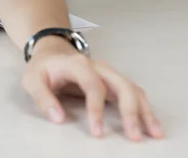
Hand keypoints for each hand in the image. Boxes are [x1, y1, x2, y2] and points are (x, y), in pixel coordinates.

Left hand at [21, 37, 163, 141]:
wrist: (52, 51)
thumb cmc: (43, 66)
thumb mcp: (32, 80)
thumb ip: (43, 98)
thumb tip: (58, 118)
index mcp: (78, 64)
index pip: (93, 85)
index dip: (96, 109)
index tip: (97, 132)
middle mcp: (99, 67)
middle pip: (121, 85)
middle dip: (130, 111)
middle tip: (133, 136)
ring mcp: (109, 73)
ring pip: (132, 89)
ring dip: (145, 111)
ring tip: (154, 133)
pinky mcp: (113, 82)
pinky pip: (134, 93)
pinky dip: (144, 109)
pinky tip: (151, 125)